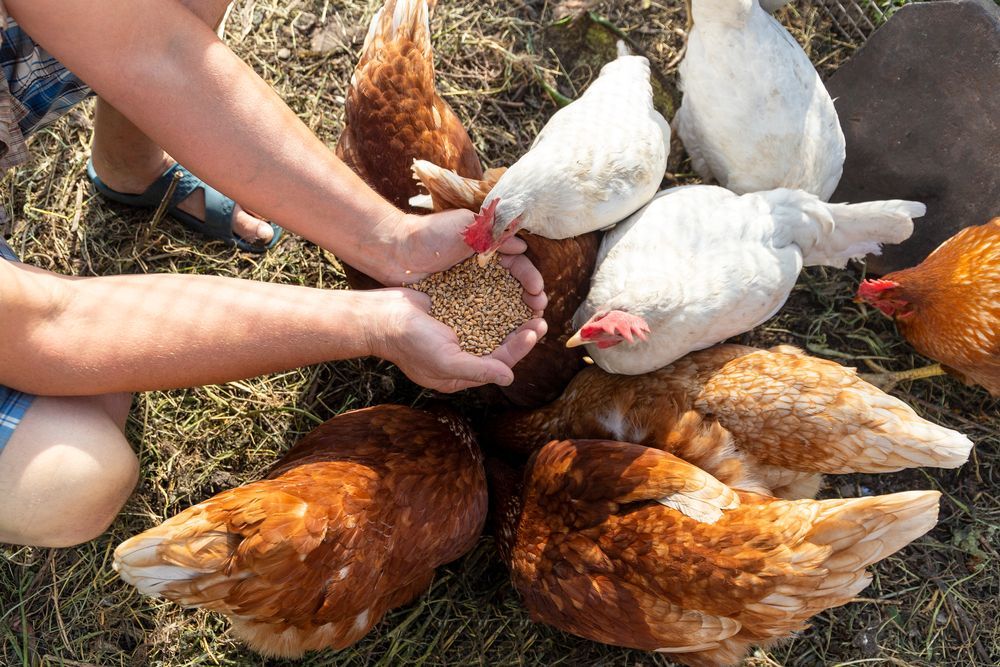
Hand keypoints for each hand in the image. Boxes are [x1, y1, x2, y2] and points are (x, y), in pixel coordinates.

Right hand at [366, 288, 547, 392]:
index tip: (535, 331)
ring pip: (493, 326)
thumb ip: (478, 370)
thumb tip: (509, 379)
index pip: (497, 364)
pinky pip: (480, 310)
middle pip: (499, 345)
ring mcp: (457, 333)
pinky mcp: (453, 312)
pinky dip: (495, 302)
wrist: (380, 315)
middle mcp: (461, 355)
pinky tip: (510, 290)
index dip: (518, 348)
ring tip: (531, 304)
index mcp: (459, 374)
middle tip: (541, 317)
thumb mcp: (445, 361)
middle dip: (521, 333)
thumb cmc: (410, 343)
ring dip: (512, 317)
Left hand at [370, 208, 546, 313]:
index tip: (537, 290)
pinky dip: (494, 322)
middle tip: (538, 311)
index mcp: (489, 247)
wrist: (395, 250)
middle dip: (529, 298)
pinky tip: (502, 334)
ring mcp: (470, 286)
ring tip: (528, 326)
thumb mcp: (466, 225)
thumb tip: (522, 245)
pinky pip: (480, 313)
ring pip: (500, 302)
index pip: (518, 264)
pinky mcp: (457, 302)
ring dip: (516, 313)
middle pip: (514, 285)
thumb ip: (494, 234)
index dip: (530, 278)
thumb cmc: (430, 234)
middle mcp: (483, 268)